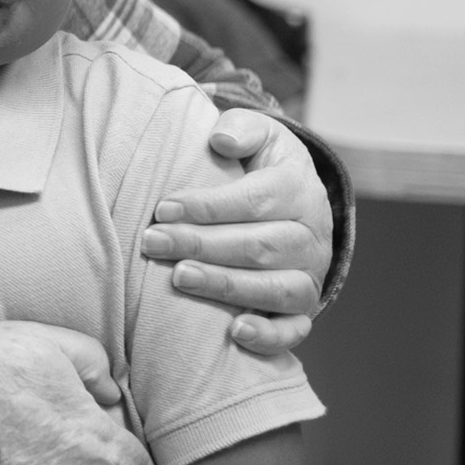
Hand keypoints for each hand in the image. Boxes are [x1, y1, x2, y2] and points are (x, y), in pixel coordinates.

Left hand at [141, 111, 329, 354]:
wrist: (291, 200)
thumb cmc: (259, 165)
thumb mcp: (258, 135)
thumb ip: (241, 129)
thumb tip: (221, 141)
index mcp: (299, 189)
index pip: (256, 200)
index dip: (208, 206)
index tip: (162, 208)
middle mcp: (311, 236)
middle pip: (260, 245)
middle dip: (202, 244)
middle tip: (153, 242)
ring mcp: (309, 275)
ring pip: (277, 288)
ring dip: (226, 285)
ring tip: (180, 278)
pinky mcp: (303, 309)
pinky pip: (294, 329)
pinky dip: (270, 336)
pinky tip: (235, 333)